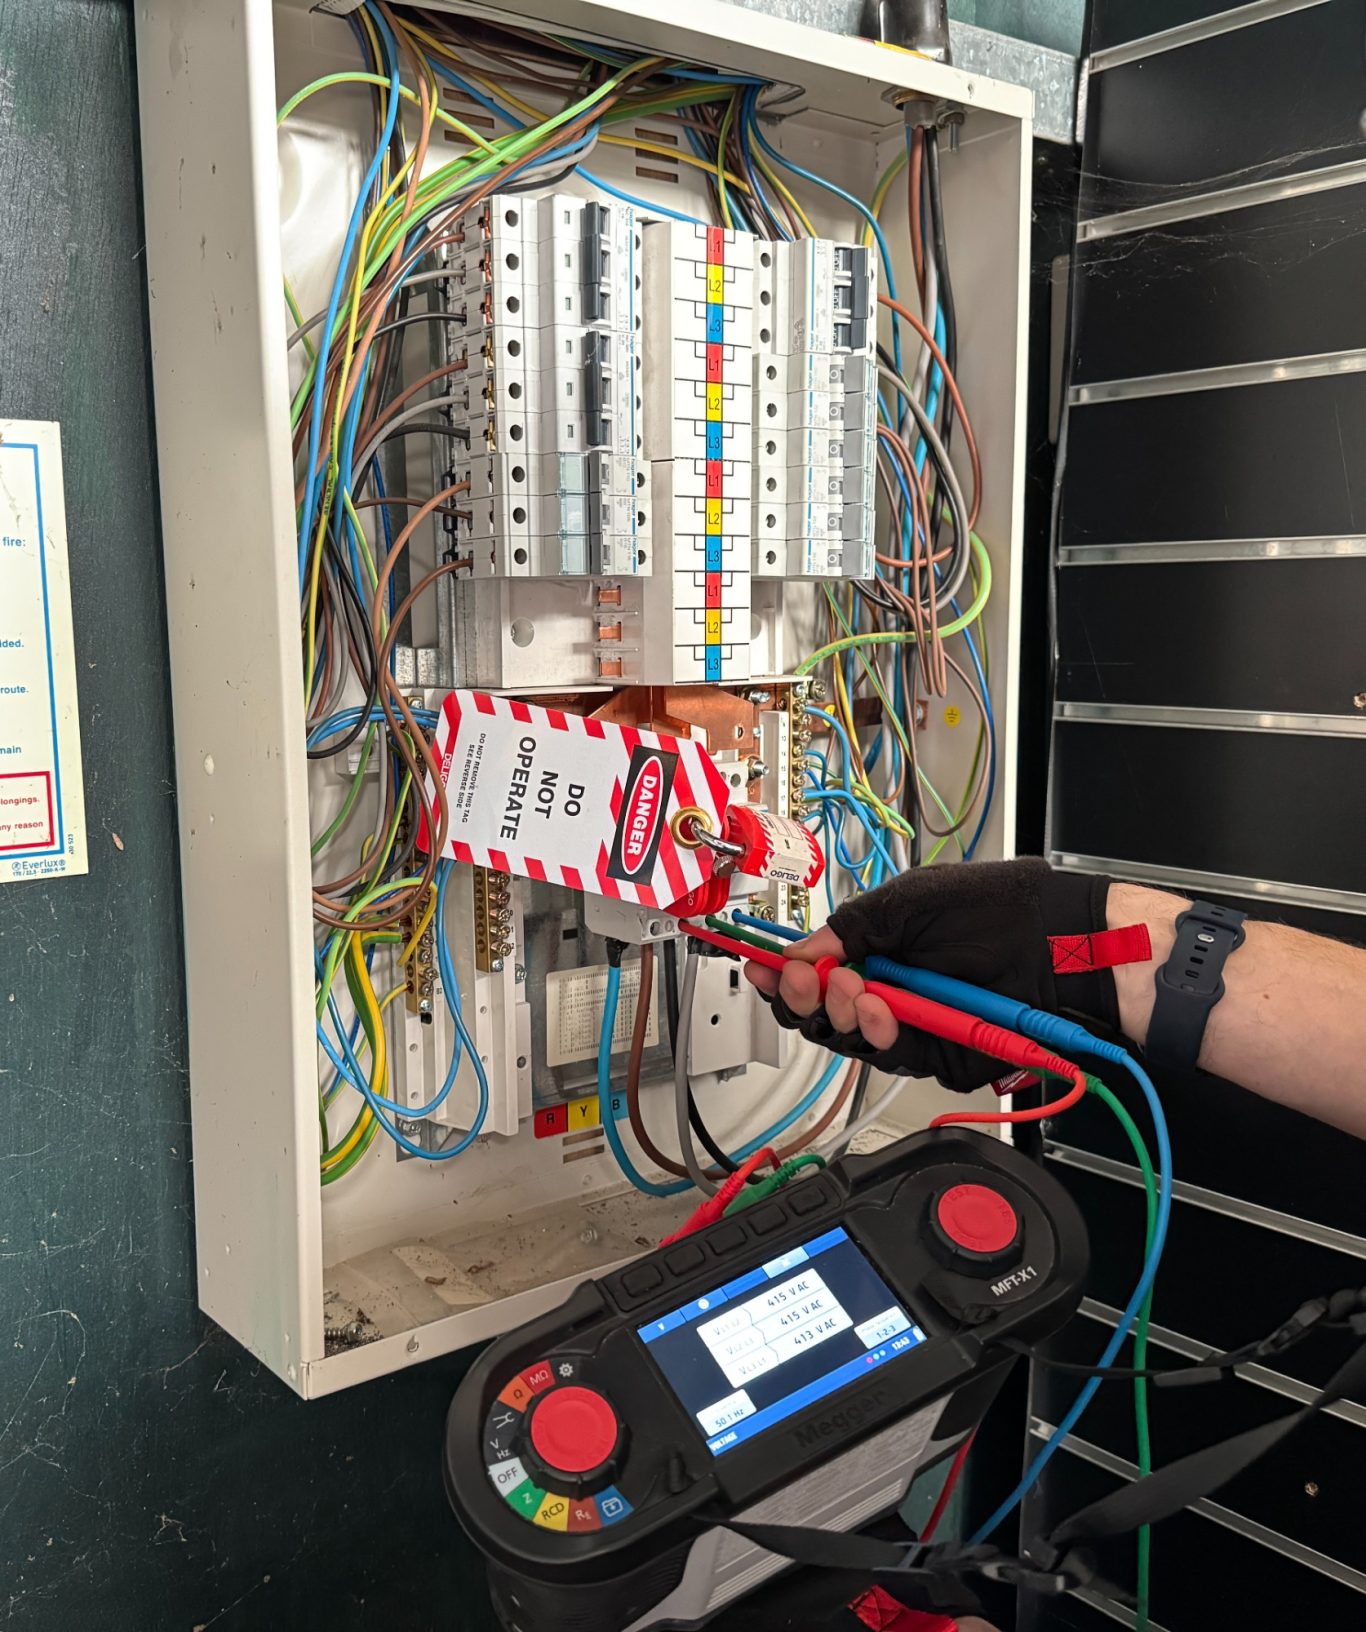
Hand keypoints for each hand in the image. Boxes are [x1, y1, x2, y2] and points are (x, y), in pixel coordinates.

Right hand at [745, 858, 1112, 1091]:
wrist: (1052, 941)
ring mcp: (908, 1024)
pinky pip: (888, 1056)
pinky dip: (874, 1034)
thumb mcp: (906, 901)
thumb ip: (850, 927)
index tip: (760, 966)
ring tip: (850, 988)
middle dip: (801, 997)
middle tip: (805, 979)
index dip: (783, 973)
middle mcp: (886, 989)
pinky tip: (874, 1010)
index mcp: (876, 949)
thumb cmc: (993, 909)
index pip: (815, 968)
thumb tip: (801, 950)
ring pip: (845, 1039)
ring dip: (836, 1013)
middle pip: (818, 1012)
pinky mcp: (933, 1055)